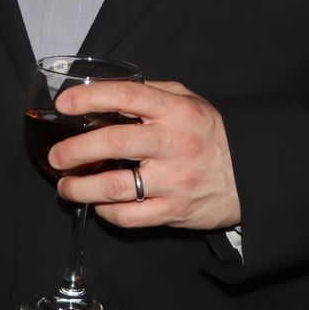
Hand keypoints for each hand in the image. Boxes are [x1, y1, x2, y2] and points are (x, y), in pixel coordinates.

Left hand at [51, 79, 240, 229]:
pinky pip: (129, 216)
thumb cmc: (212, 135)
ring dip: (80, 188)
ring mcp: (173, 181)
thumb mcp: (191, 101)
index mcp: (176, 111)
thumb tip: (109, 93)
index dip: (90, 98)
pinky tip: (98, 204)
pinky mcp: (173, 212)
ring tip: (65, 185)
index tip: (63, 103)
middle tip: (56, 156)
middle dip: (75, 150)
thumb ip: (153, 94)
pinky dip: (106, 212)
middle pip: (113, 143)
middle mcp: (173, 144)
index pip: (126, 96)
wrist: (252, 175)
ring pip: (113, 187)